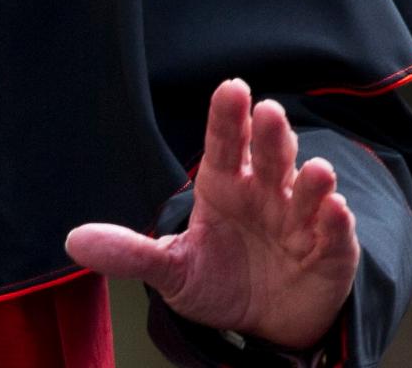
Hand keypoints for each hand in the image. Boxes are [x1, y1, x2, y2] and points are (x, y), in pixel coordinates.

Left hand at [64, 78, 358, 350]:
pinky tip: (335, 211)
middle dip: (270, 136)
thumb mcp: (171, 269)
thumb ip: (130, 253)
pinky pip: (335, 237)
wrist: (262, 324)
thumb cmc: (217, 280)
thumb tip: (74, 242)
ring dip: (313, 181)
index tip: (231, 88)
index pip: (224, 144)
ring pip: (308, 192)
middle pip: (269, 157)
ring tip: (315, 171)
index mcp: (224, 186)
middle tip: (269, 112)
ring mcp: (300, 222)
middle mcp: (266, 193)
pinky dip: (337, 224)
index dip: (227, 117)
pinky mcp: (329, 255)